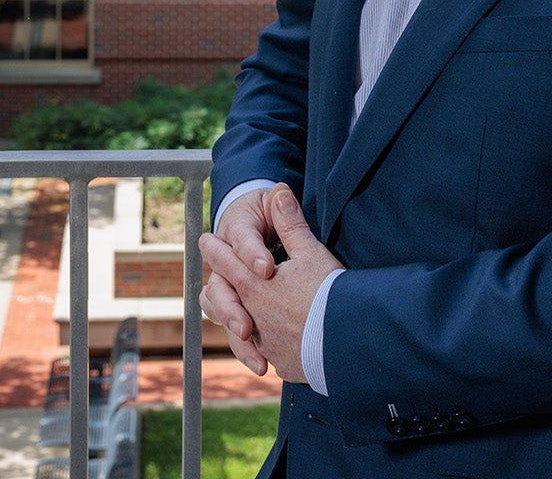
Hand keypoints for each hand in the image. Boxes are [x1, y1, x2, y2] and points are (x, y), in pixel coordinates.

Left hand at [199, 184, 340, 383]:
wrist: (347, 340)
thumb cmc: (328, 293)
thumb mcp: (311, 252)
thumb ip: (290, 223)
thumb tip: (279, 191)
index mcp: (254, 285)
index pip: (225, 261)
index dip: (214, 248)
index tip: (204, 240)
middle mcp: (253, 315)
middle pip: (224, 300)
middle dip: (218, 290)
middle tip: (213, 285)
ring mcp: (265, 342)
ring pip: (240, 333)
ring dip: (238, 325)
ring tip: (240, 324)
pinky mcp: (281, 361)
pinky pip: (265, 352)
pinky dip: (265, 347)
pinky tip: (273, 346)